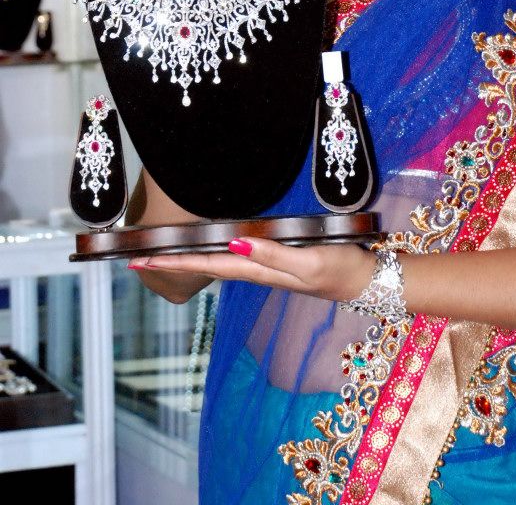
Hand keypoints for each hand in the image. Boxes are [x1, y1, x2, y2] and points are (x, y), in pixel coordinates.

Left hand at [127, 238, 375, 302]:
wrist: (366, 280)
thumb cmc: (340, 268)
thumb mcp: (308, 263)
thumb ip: (273, 255)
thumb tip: (234, 244)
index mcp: (259, 270)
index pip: (210, 265)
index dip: (176, 263)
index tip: (143, 261)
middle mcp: (257, 270)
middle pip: (207, 266)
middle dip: (173, 265)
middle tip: (139, 260)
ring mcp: (267, 268)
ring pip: (220, 264)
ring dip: (191, 261)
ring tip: (166, 256)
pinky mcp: (278, 262)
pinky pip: (237, 260)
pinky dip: (217, 256)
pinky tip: (214, 250)